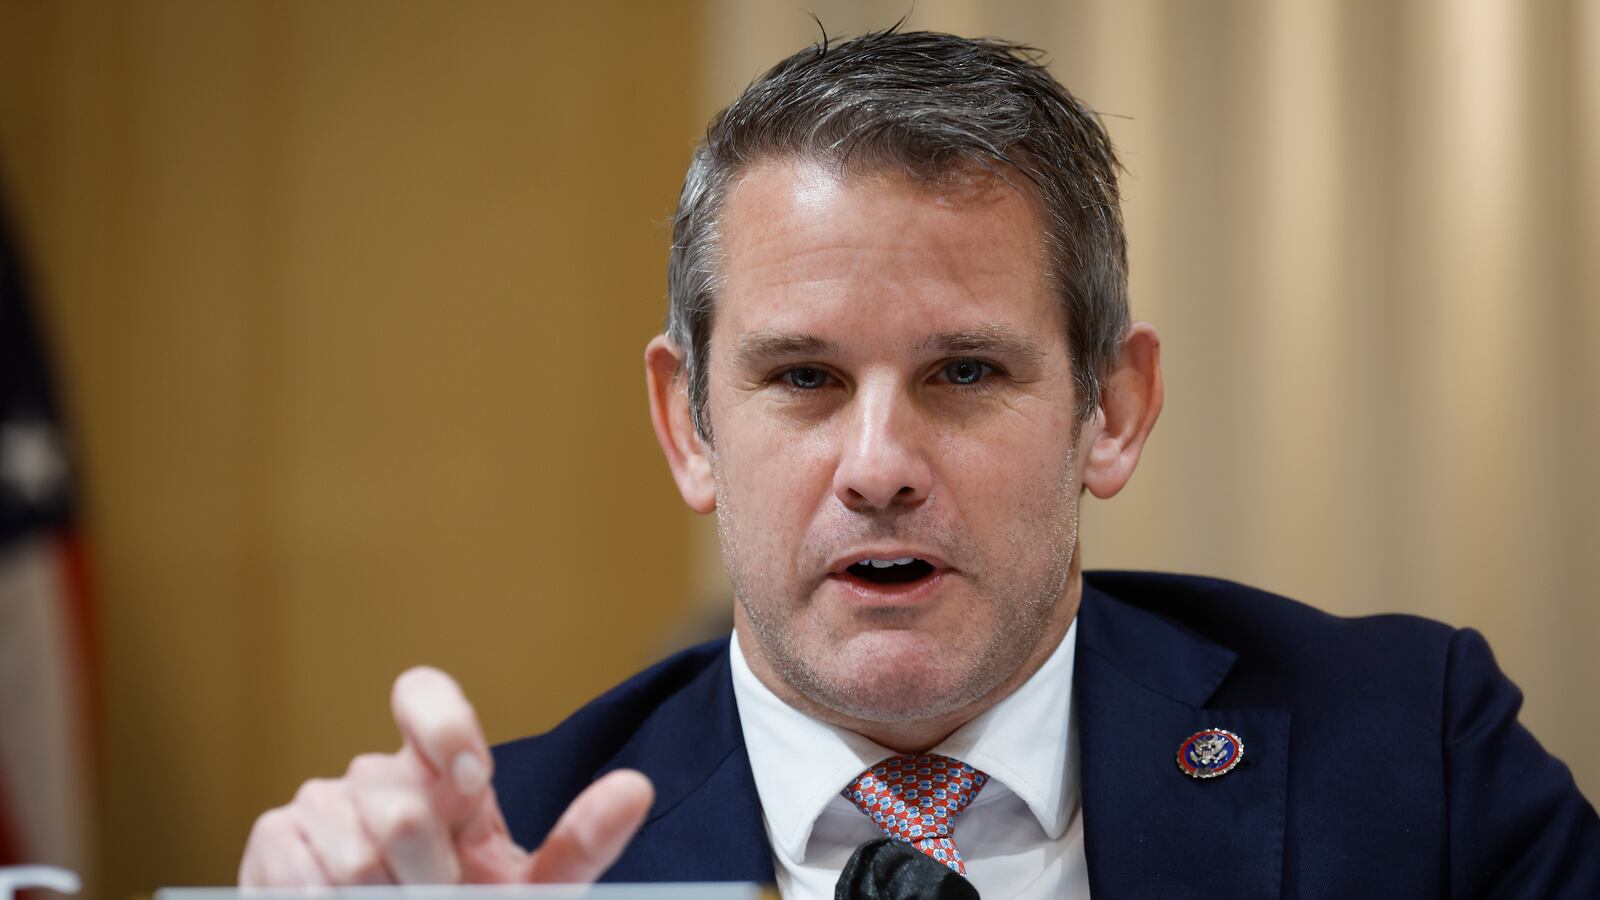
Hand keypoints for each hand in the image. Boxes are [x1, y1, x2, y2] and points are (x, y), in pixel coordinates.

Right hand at [239, 667, 653, 885]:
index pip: (422, 694)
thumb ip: (580, 845)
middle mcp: (376, 775)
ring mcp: (319, 803)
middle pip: (399, 809)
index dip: (441, 726)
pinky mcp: (273, 840)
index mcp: (442, 771)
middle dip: (425, 879)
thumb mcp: (529, 890)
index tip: (472, 782)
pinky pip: (299, 873)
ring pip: (354, 854)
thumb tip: (636, 787)